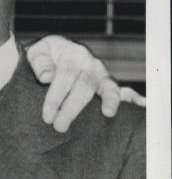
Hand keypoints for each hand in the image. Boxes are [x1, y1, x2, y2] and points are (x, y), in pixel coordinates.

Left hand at [27, 35, 145, 132]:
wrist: (56, 53)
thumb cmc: (45, 57)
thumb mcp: (37, 53)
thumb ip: (39, 62)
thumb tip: (46, 77)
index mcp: (72, 55)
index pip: (64, 75)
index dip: (56, 96)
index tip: (47, 116)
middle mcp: (91, 64)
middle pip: (85, 85)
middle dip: (73, 108)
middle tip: (60, 126)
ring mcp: (102, 75)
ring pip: (107, 86)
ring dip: (109, 100)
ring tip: (108, 113)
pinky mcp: (107, 85)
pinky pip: (123, 90)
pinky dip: (133, 97)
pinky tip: (142, 105)